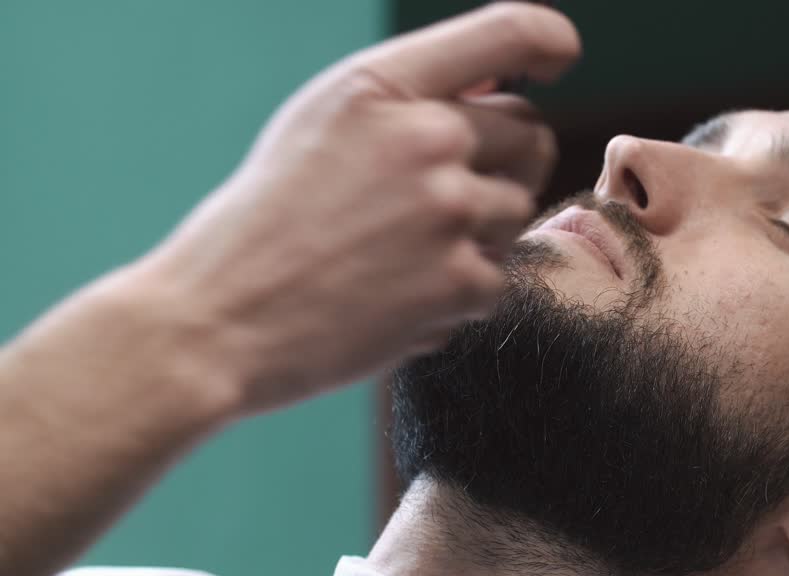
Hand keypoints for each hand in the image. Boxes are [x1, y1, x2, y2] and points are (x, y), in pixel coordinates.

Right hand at [131, 2, 579, 415]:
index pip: (509, 30)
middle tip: (446, 198)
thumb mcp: (322, 125)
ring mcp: (449, 212)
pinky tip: (401, 297)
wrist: (218, 321)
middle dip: (503, 162)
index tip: (559, 58)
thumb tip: (501, 83)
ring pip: (519, 208)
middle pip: (530, 132)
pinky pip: (502, 277)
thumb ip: (410, 98)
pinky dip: (462, 293)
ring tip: (404, 254)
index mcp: (382, 85)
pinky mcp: (461, 283)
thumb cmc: (266, 222)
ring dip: (481, 233)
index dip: (550, 41)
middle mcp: (425, 137)